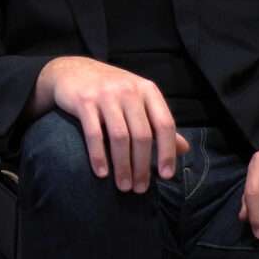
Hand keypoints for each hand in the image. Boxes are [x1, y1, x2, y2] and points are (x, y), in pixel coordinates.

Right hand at [33, 56, 188, 192]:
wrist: (74, 70)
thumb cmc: (112, 90)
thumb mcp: (139, 99)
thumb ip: (158, 123)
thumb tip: (184, 148)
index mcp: (147, 90)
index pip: (164, 123)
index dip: (167, 151)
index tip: (166, 176)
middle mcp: (129, 90)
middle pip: (142, 134)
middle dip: (142, 166)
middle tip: (140, 188)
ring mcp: (106, 95)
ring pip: (120, 137)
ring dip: (123, 166)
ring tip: (123, 186)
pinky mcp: (84, 102)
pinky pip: (94, 134)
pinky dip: (99, 156)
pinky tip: (102, 173)